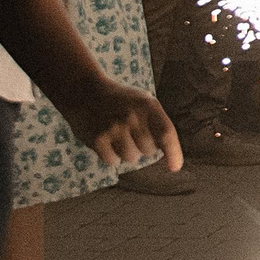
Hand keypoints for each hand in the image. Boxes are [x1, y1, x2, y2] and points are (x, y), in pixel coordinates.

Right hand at [55, 76, 180, 171]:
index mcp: (148, 105)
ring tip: (118, 136)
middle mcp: (132, 116)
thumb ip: (158, 122)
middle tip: (131, 134)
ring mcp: (114, 128)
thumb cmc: (121, 101)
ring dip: (127, 152)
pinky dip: (111, 156)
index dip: (173, 153)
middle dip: (143, 147)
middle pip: (149, 150)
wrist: (85, 92)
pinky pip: (113, 161)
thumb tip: (166, 151)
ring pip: (131, 157)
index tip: (175, 168)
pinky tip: (106, 141)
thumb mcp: (144, 102)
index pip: (166, 133)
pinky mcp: (98, 139)